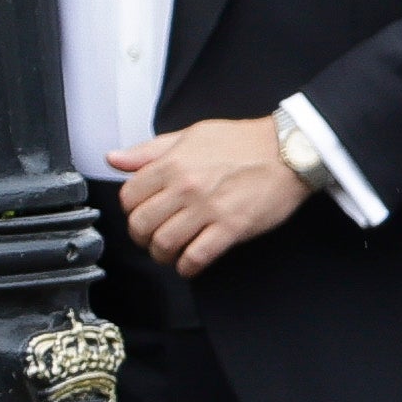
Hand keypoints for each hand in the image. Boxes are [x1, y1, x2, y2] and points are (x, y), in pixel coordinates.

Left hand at [110, 115, 310, 276]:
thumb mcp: (191, 135)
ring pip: (165, 244)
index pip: (129, 196)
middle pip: (142, 225)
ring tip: (171, 253)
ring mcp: (208, 209)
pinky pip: (196, 257)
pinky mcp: (231, 228)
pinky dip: (187, 267)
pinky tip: (189, 264)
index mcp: (172, 163)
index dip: (131, 210)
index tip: (142, 213)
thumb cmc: (243, 142)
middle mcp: (186, 187)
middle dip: (142, 238)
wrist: (287, 151)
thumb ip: (150, 150)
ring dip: (162, 255)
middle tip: (152, 238)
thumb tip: (114, 159)